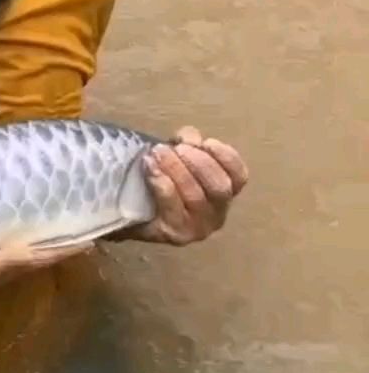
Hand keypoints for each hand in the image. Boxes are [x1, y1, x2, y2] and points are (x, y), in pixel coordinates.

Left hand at [127, 125, 247, 246]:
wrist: (132, 212)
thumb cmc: (163, 181)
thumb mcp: (179, 156)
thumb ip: (188, 142)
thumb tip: (189, 136)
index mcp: (226, 193)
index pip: (239, 176)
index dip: (225, 157)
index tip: (206, 142)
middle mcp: (218, 215)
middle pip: (219, 187)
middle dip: (198, 162)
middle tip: (176, 148)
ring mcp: (198, 229)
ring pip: (195, 196)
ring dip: (176, 169)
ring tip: (157, 153)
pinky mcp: (176, 235)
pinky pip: (172, 206)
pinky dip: (161, 182)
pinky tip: (149, 167)